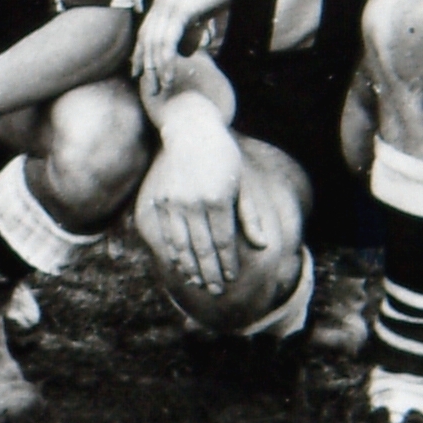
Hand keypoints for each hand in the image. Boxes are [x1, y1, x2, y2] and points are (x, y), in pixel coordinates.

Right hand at [134, 112, 248, 292]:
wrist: (190, 131)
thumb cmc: (223, 157)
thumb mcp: (243, 183)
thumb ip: (250, 216)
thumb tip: (263, 245)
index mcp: (219, 199)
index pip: (223, 241)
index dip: (228, 263)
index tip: (232, 278)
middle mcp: (194, 202)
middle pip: (202, 248)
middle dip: (210, 272)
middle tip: (216, 291)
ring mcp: (174, 201)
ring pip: (182, 244)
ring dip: (190, 267)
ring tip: (198, 282)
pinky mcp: (160, 199)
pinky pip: (165, 233)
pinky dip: (172, 252)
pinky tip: (178, 264)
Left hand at [136, 0, 246, 99]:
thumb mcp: (203, 9)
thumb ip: (193, 28)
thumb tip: (188, 49)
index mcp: (163, 1)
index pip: (146, 31)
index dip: (141, 52)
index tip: (140, 71)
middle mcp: (160, 3)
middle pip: (145, 40)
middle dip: (145, 65)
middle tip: (148, 87)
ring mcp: (168, 6)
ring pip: (154, 44)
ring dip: (156, 69)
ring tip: (160, 88)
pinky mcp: (180, 10)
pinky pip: (167, 41)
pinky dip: (166, 62)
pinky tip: (170, 76)